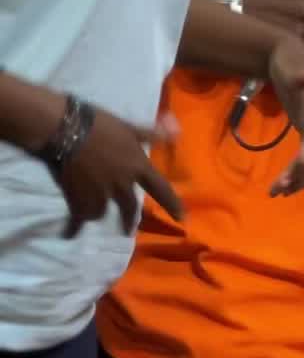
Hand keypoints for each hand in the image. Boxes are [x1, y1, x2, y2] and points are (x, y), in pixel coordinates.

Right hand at [59, 109, 182, 237]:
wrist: (67, 130)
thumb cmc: (99, 124)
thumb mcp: (129, 127)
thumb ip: (152, 134)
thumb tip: (177, 133)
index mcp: (138, 167)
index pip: (161, 189)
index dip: (172, 204)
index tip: (182, 219)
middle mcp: (122, 185)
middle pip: (130, 208)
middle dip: (129, 220)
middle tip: (127, 231)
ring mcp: (101, 194)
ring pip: (102, 212)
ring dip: (98, 214)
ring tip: (92, 216)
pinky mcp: (78, 199)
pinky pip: (78, 219)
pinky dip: (73, 227)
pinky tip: (69, 233)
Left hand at [266, 34, 303, 195]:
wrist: (291, 54)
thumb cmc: (290, 58)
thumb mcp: (292, 64)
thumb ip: (298, 74)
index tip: (303, 162)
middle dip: (298, 172)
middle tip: (278, 189)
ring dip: (297, 178)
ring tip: (276, 193)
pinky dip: (296, 172)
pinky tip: (282, 185)